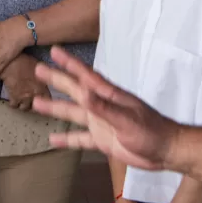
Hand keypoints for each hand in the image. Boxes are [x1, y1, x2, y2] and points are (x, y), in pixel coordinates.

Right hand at [0, 54, 49, 110]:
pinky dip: (12, 102)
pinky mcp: (14, 98)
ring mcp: (24, 98)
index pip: (48, 99)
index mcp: (43, 87)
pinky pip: (14, 105)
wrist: (11, 63)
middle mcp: (35, 95)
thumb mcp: (38, 67)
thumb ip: (42, 77)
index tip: (42, 98)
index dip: (44, 99)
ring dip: (22, 104)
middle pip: (36, 106)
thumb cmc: (24, 61)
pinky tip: (12, 98)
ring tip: (21, 100)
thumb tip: (44, 78)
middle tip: (30, 101)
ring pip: (24, 108)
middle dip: (33, 104)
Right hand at [31, 46, 178, 171]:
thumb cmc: (151, 131)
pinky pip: (80, 138)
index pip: (86, 76)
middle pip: (75, 90)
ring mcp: (101, 123)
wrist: (165, 151)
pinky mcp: (102, 140)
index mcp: (109, 96)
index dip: (70, 64)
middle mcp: (102, 106)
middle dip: (57, 79)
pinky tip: (53, 140)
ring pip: (73, 113)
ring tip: (36, 102)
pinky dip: (67, 139)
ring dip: (55, 108)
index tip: (55, 51)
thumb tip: (83, 93)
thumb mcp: (126, 120)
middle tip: (38, 69)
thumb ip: (104, 108)